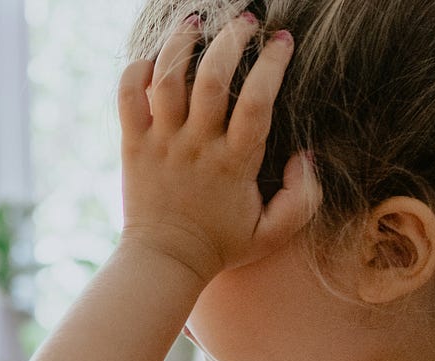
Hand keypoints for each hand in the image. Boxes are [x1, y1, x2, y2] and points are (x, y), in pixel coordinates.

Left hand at [118, 13, 318, 279]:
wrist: (164, 261)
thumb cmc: (222, 245)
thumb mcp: (275, 231)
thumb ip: (303, 197)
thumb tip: (307, 156)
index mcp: (235, 163)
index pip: (257, 101)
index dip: (272, 65)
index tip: (282, 40)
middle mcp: (196, 146)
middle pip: (211, 78)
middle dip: (230, 39)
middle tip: (245, 20)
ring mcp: (162, 142)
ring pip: (166, 79)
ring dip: (181, 43)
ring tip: (196, 21)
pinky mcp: (133, 144)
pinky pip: (127, 97)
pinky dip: (135, 71)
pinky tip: (152, 59)